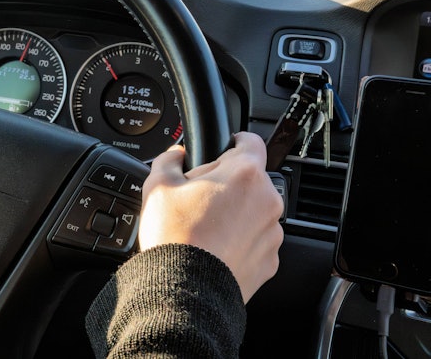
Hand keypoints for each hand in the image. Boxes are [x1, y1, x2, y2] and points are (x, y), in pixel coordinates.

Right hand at [137, 131, 283, 301]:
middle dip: (226, 183)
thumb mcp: (158, 185)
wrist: (186, 289)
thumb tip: (176, 155)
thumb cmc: (175, 236)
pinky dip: (239, 239)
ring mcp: (272, 232)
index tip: (224, 148)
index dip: (233, 141)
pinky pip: (255, 239)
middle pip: (249, 179)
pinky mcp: (270, 260)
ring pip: (253, 210)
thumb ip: (169, 160)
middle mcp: (266, 200)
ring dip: (235, 212)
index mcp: (244, 173)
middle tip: (198, 196)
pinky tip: (214, 246)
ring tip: (204, 226)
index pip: (250, 141)